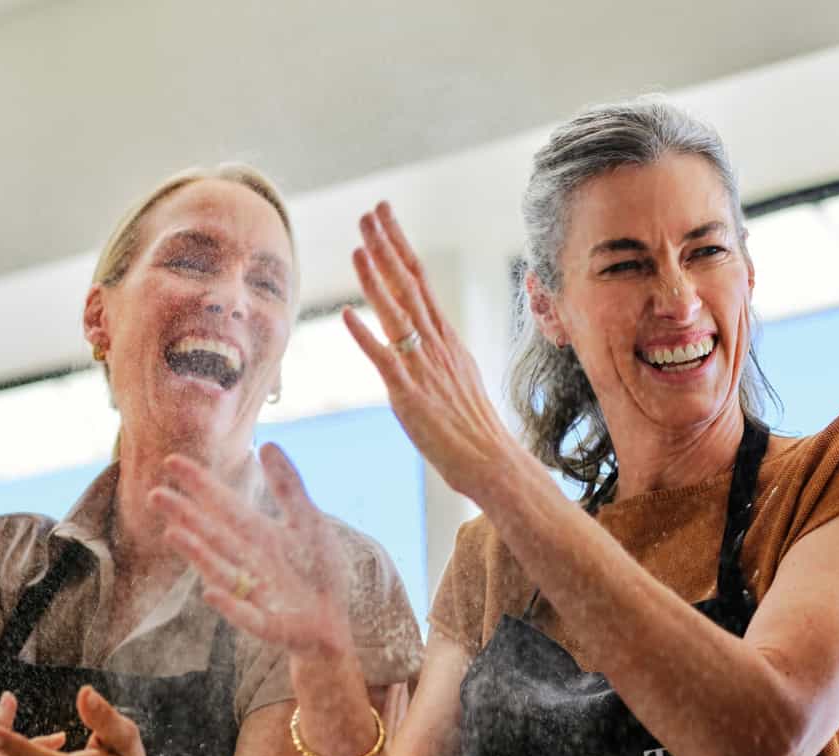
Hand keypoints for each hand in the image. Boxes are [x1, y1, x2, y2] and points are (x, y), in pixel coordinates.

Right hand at [150, 442, 355, 659]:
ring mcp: (253, 593)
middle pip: (213, 534)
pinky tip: (211, 592)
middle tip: (155, 495)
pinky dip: (230, 605)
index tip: (172, 461)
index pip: (223, 504)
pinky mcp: (267, 624)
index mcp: (257, 534)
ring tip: (174, 534)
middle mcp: (247, 561)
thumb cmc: (317, 571)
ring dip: (198, 554)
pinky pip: (246, 615)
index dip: (200, 484)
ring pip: (220, 570)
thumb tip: (267, 443)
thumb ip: (288, 486)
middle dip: (186, 515)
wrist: (335, 621)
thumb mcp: (308, 521)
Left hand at [342, 201, 527, 502]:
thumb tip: (422, 332)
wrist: (491, 460)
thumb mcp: (456, 374)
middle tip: (370, 212)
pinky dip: (366, 336)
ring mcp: (423, 366)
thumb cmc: (471, 424)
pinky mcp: (409, 394)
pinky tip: (347, 314)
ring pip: (397, 314)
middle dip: (387, 246)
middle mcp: (435, 343)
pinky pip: (384, 360)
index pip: (419, 279)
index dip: (398, 244)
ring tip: (358, 247)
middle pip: (409, 285)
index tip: (384, 215)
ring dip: (376, 279)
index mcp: (445, 336)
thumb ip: (435, 350)